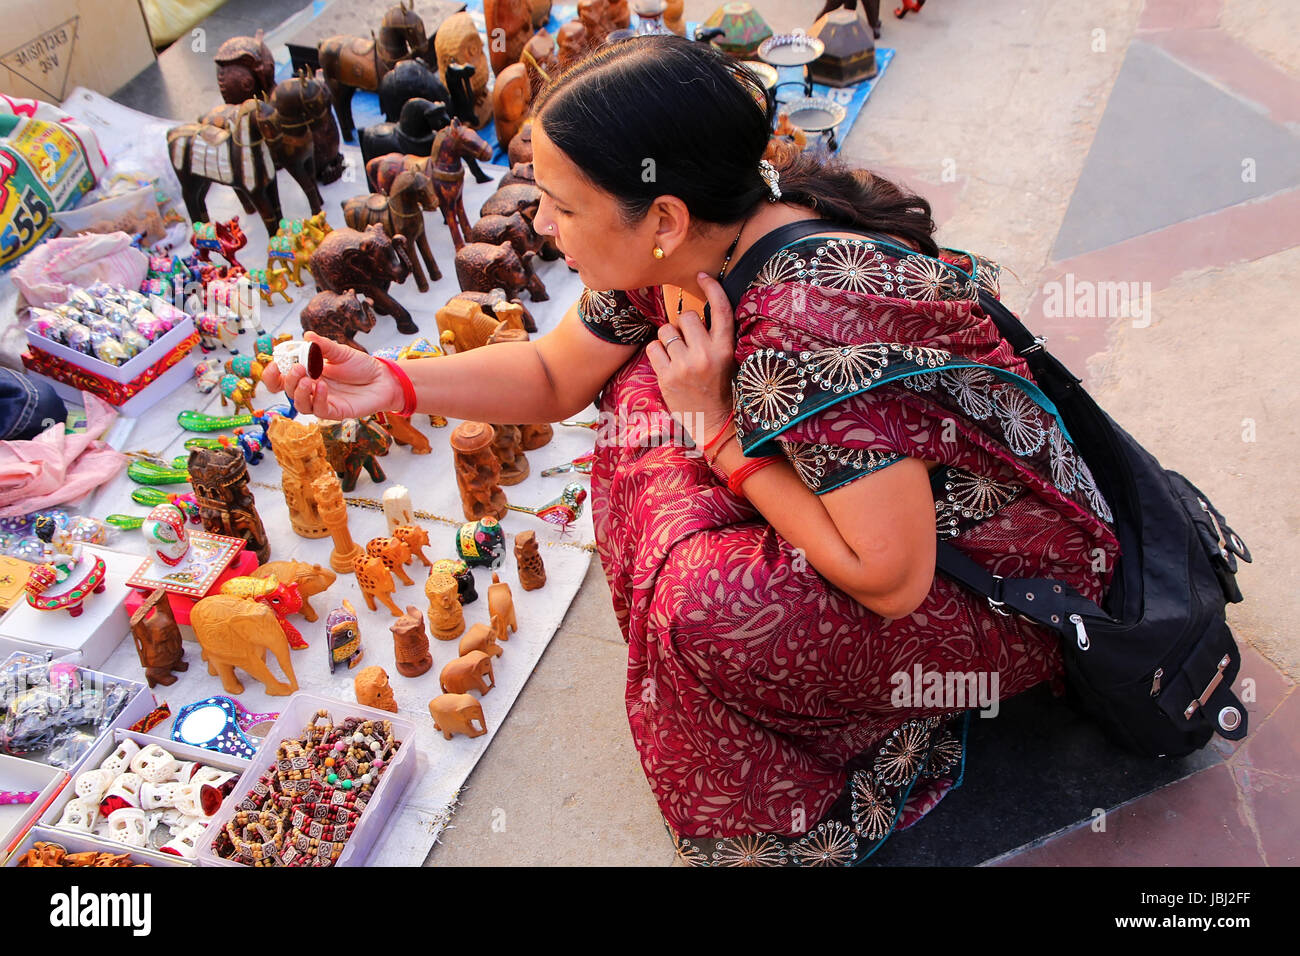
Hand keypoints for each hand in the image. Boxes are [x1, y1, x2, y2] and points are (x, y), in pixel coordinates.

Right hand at [259, 332, 402, 418]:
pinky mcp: (335, 411)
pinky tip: (322, 387)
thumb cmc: (361, 366)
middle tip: (298, 368)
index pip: (282, 378)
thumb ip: (324, 346)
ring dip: (299, 392)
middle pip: (288, 390)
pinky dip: (317, 398)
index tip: (273, 366)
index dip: (272, 375)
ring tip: (307, 379)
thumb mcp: (341, 352)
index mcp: (308, 373)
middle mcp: (312, 388)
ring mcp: (322, 401)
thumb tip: (307, 335)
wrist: (383, 378)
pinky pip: (319, 410)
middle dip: (288, 380)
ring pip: (300, 404)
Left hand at [646, 271, 735, 444]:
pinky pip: (654, 347)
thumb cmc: (719, 389)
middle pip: (686, 316)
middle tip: (688, 343)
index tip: (702, 275)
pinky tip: (666, 363)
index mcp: (725, 348)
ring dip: (668, 338)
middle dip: (683, 325)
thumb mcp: (727, 360)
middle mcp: (706, 354)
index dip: (712, 288)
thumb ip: (714, 338)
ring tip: (677, 355)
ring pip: (667, 330)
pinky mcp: (667, 376)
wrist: (713, 423)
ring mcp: (685, 365)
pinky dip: (657, 352)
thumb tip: (692, 314)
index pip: (720, 309)